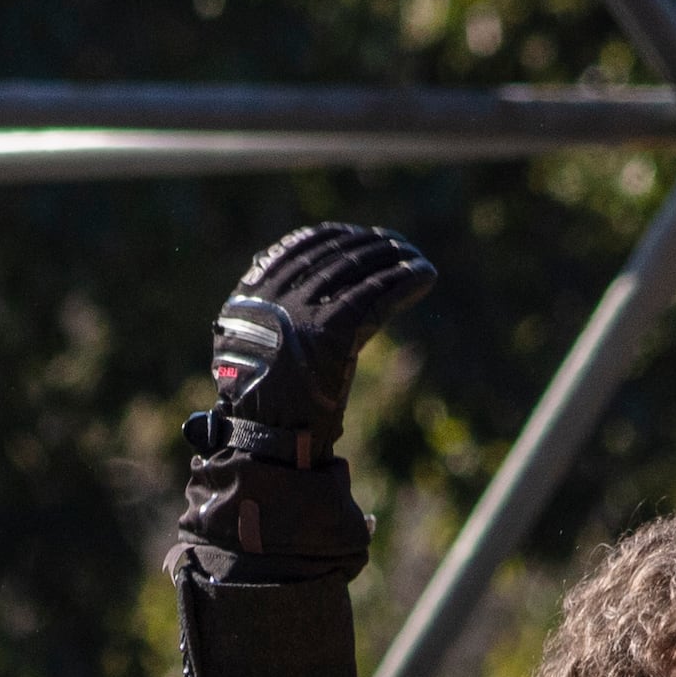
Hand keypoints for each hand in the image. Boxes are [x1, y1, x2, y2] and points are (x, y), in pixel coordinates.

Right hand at [206, 223, 436, 444]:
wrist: (265, 440)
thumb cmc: (262, 408)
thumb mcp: (251, 354)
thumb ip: (268, 323)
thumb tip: (287, 304)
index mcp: (250, 296)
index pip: (298, 248)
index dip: (335, 238)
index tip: (359, 236)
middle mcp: (274, 296)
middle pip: (333, 255)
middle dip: (370, 247)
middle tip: (397, 245)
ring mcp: (302, 312)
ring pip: (358, 270)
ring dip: (393, 259)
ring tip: (416, 258)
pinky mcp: (331, 331)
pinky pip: (376, 295)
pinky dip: (404, 281)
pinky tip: (425, 275)